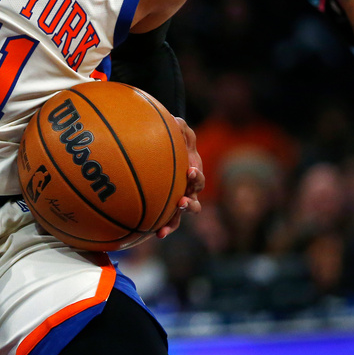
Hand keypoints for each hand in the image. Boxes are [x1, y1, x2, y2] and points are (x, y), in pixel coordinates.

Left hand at [157, 116, 203, 238]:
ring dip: (175, 221)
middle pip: (194, 202)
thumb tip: (176, 120)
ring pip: (181, 216)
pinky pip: (168, 222)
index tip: (190, 171)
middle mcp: (189, 192)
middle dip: (189, 203)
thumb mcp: (179, 134)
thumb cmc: (174, 145)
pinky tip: (155, 234)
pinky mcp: (168, 210)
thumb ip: (180, 128)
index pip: (198, 179)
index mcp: (193, 175)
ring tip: (165, 227)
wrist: (163, 156)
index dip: (196, 177)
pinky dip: (164, 228)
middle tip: (181, 201)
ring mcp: (179, 203)